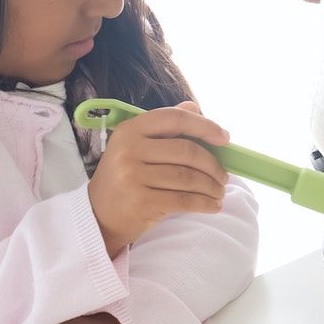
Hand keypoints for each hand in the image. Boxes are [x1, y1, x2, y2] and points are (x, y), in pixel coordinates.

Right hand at [87, 102, 229, 257]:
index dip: (205, 126)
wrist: (99, 215)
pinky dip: (204, 203)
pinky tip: (213, 205)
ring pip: (188, 178)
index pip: (174, 118)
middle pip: (187, 151)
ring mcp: (133, 177)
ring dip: (212, 187)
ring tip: (220, 192)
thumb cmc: (126, 176)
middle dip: (213, 165)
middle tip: (224, 176)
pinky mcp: (141, 202)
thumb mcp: (137, 146)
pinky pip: (184, 200)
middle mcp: (129, 150)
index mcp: (130, 130)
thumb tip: (194, 107)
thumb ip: (165, 126)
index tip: (225, 138)